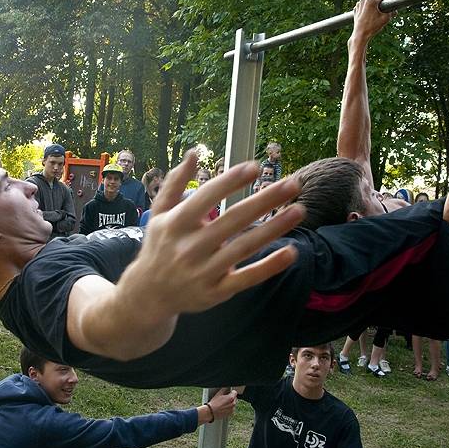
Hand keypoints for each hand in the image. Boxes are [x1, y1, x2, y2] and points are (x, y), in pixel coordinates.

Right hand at [118, 151, 303, 316]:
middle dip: (264, 201)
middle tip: (293, 183)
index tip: (255, 166)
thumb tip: (194, 152)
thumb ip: (175, 182)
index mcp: (175, 223)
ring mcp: (203, 272)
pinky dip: (269, 266)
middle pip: (233, 220)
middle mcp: (189, 247)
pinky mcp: (216, 292)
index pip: (205, 197)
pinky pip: (246, 279)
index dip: (230, 181)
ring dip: (274, 228)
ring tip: (299, 210)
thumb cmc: (159, 246)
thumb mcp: (159, 214)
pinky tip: (291, 251)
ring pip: (244, 248)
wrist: (148, 295)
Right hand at [203, 389, 237, 421]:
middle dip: (231, 397)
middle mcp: (233, 404)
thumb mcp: (218, 394)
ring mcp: (232, 409)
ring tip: (223, 403)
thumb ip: (224, 389)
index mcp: (231, 398)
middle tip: (225, 398)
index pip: (235, 392)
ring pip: (233, 404)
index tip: (229, 392)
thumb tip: (227, 387)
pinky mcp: (231, 413)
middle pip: (235, 398)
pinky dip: (229, 407)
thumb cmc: (214, 403)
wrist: (211, 412)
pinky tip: (224, 407)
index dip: (231, 392)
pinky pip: (232, 409)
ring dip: (230, 402)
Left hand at [348, 0, 393, 45]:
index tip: (389, 8)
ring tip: (374, 17)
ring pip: (370, 3)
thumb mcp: (386, 18)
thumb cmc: (373, 27)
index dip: (388, 1)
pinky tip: (368, 18)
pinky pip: (364, 7)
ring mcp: (359, 4)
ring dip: (374, 7)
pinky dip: (367, 11)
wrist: (360, 35)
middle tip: (382, 14)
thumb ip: (392, 12)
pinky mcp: (356, 9)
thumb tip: (395, 11)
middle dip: (380, 5)